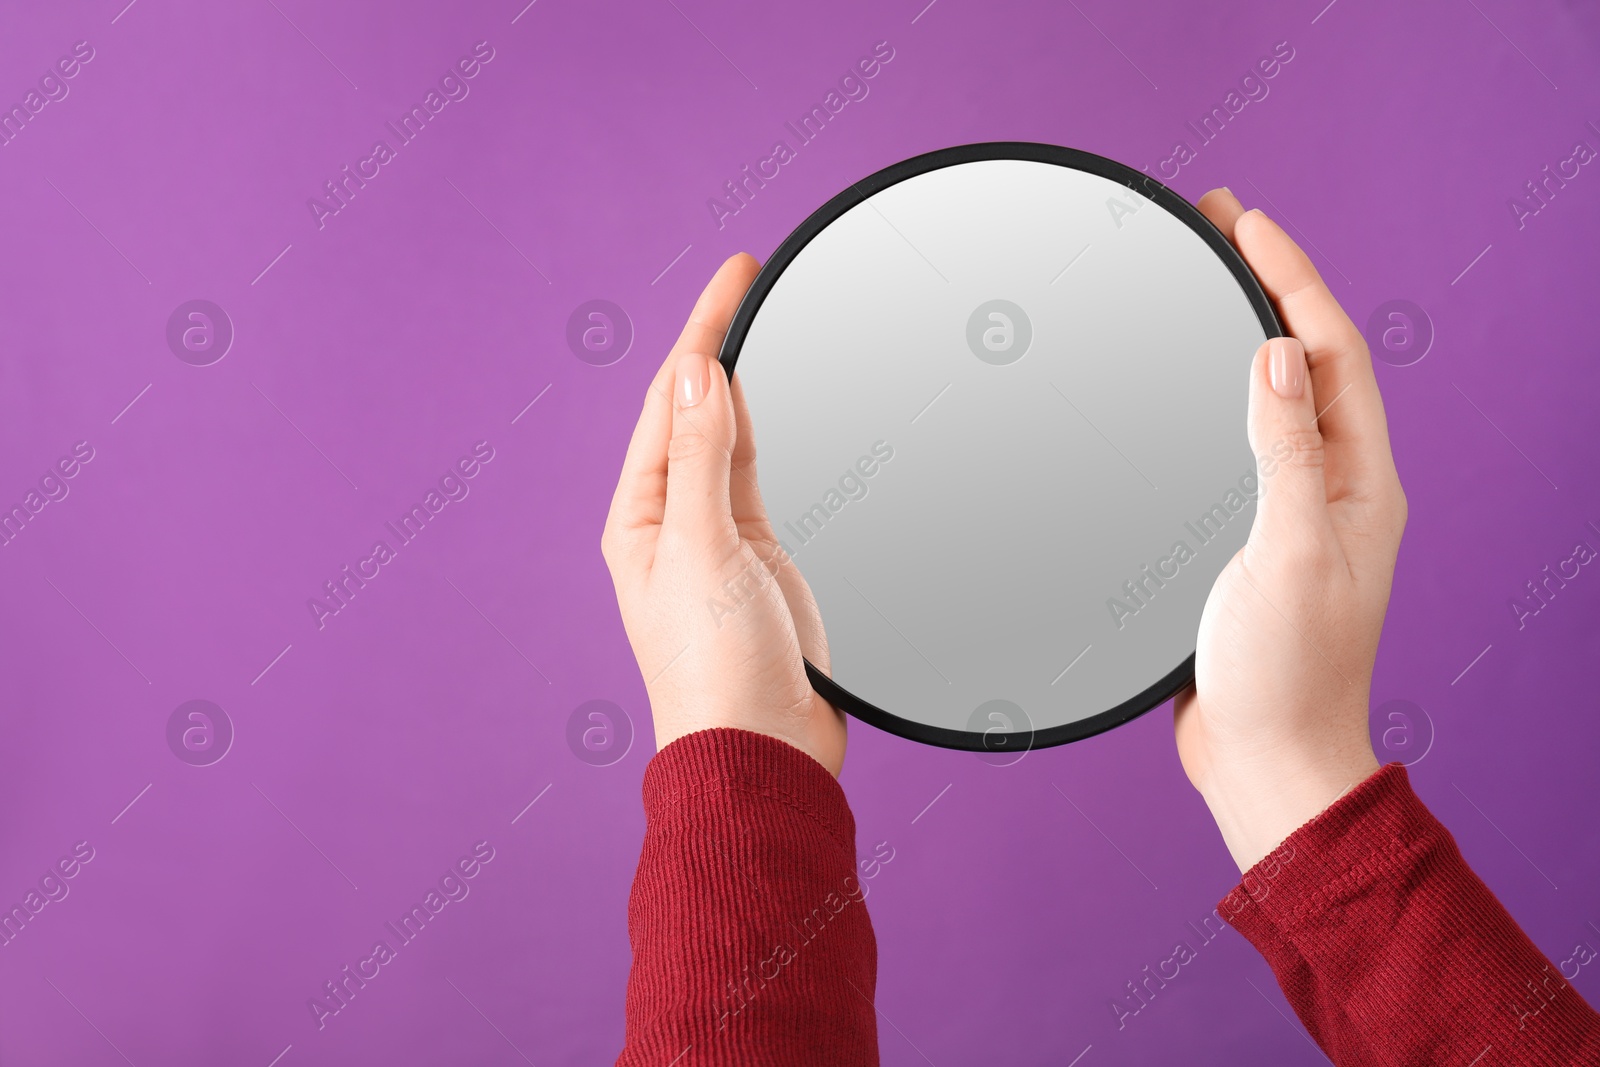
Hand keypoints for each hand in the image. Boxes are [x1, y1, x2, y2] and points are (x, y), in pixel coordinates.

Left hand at [601, 253, 846, 775]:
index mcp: (639, 518)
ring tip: (759, 321)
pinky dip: (768, 429)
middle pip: (694, 411)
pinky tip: (778, 402)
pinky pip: (758, 474)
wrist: (763, 753)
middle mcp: (672, 521)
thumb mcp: (705, 552)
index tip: (735, 272)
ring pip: (727, 438)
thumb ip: (702, 460)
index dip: (701, 331)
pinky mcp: (759, 559)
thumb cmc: (717, 672)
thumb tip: (694, 374)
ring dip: (740, 381)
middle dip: (716, 344)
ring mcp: (716, 539)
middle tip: (749, 279)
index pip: (668, 401)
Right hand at [1175, 190, 1406, 871]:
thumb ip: (1285, 452)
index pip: (1333, 351)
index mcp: (1360, 483)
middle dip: (1267, 286)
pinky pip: (1239, 441)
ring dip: (1241, 331)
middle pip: (1307, 358)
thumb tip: (1278, 353)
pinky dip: (1210, 394)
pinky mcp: (1251, 536)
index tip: (1245, 223)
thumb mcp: (1287, 553)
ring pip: (1273, 395)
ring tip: (1200, 280)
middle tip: (1217, 227)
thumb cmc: (1285, 673)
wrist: (1264, 761)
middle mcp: (1334, 486)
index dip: (1292, 279)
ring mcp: (1293, 510)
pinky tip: (1177, 385)